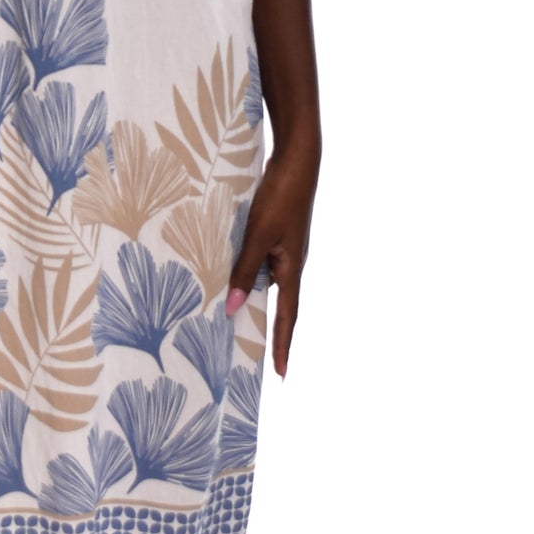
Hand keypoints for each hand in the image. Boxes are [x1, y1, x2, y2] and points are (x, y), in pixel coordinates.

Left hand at [223, 138, 317, 377]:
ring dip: (259, 303)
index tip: (280, 373)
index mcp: (292, 269)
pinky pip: (266, 265)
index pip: (288, 317)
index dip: (282, 345)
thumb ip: (245, 270)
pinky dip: (253, 277)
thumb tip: (234, 307)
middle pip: (281, 306)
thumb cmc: (281, 197)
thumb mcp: (258, 235)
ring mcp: (287, 249)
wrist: (299, 160)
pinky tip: (236, 278)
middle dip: (271, 332)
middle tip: (259, 358)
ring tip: (241, 325)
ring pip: (271, 285)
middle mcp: (292, 264)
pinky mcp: (280, 235)